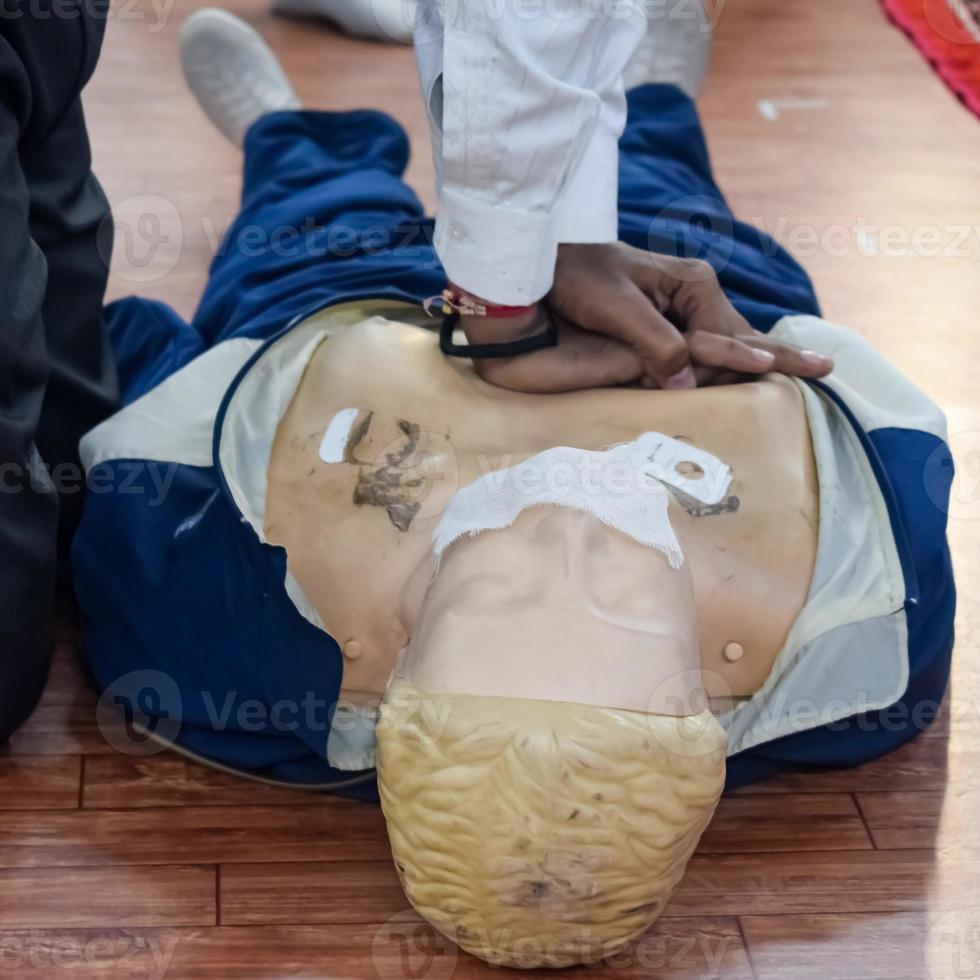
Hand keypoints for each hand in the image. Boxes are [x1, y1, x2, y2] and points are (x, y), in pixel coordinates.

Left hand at [458, 242, 833, 393]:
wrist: (541, 266)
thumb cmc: (576, 279)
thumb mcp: (617, 308)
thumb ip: (655, 345)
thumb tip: (689, 385)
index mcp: (691, 285)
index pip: (734, 334)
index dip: (761, 358)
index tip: (802, 369)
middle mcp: (693, 295)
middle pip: (740, 336)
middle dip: (778, 354)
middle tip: (826, 367)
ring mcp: (680, 309)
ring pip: (725, 343)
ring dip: (757, 360)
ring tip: (804, 368)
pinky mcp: (663, 321)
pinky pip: (702, 345)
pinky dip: (727, 358)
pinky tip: (746, 368)